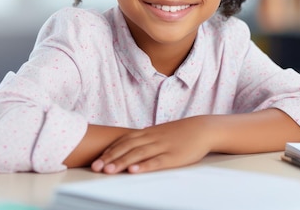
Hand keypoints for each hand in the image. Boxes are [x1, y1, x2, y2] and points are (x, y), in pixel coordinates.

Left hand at [91, 116, 213, 173]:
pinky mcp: (173, 156)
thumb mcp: (160, 132)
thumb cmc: (181, 132)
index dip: (109, 150)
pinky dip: (144, 166)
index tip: (96, 159)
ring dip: (122, 162)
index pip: (124, 141)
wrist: (203, 129)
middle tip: (96, 167)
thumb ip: (145, 137)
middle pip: (127, 147)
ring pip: (138, 154)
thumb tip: (130, 142)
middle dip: (110, 158)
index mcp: (148, 132)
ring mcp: (162, 147)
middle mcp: (152, 138)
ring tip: (109, 170)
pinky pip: (157, 161)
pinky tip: (134, 170)